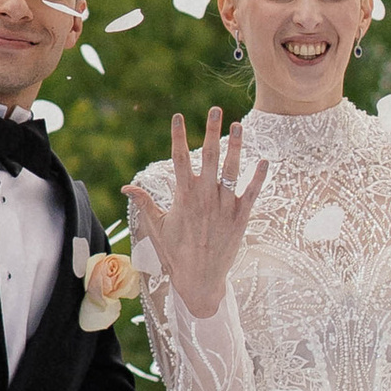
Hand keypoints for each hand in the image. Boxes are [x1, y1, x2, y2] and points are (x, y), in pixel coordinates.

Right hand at [123, 109, 264, 321]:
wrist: (200, 280)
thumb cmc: (176, 253)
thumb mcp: (157, 227)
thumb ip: (144, 203)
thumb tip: (127, 186)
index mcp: (183, 197)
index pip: (179, 159)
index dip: (178, 136)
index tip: (178, 116)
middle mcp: (204, 198)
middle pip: (208, 157)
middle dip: (212, 132)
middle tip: (216, 110)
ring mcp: (224, 207)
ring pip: (231, 170)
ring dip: (236, 147)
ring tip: (239, 126)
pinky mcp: (240, 218)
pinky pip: (252, 193)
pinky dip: (258, 177)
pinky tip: (264, 159)